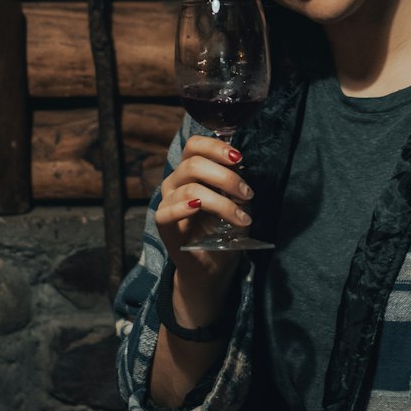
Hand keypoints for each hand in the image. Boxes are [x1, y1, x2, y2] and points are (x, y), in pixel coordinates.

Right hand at [155, 134, 253, 299]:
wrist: (213, 265)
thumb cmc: (223, 229)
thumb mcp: (234, 200)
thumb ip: (233, 182)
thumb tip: (239, 165)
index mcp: (190, 170)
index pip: (195, 145)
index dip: (215, 146)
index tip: (239, 158)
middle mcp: (175, 182)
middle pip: (193, 164)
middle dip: (226, 177)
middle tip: (248, 193)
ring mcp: (167, 202)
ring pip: (190, 188)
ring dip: (222, 202)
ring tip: (242, 218)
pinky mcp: (163, 225)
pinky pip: (166, 212)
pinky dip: (184, 207)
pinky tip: (199, 207)